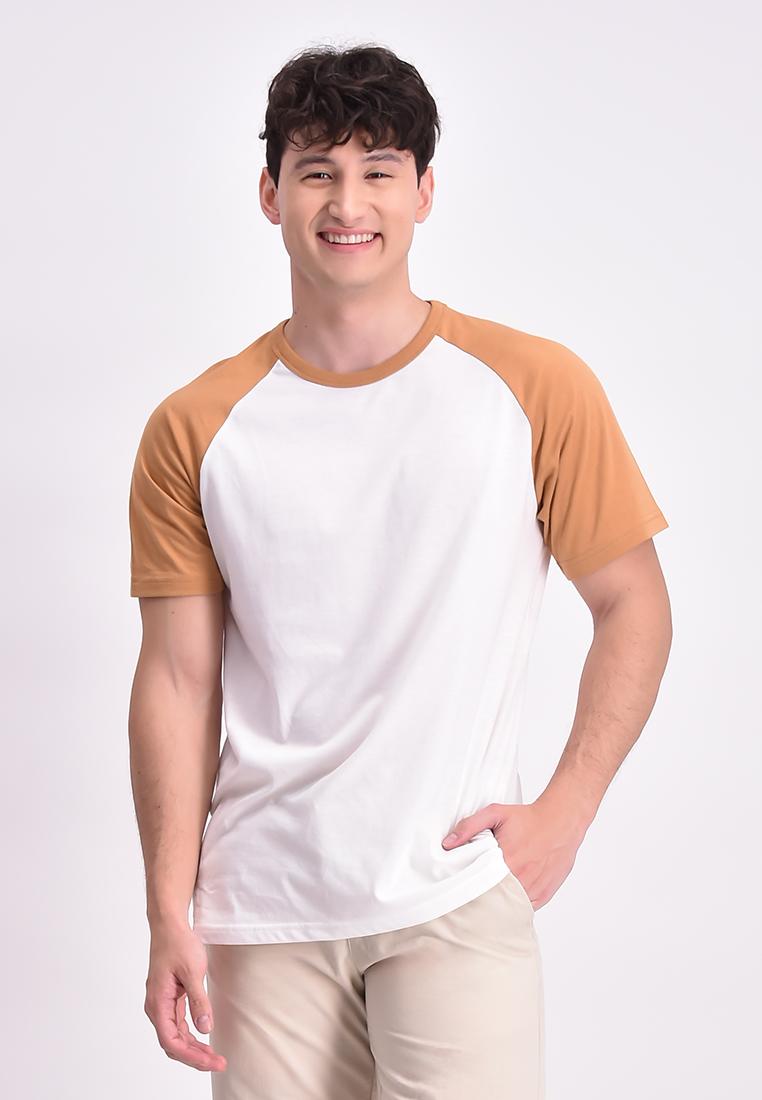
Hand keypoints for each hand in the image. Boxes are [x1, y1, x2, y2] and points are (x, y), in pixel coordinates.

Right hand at [144, 920, 226, 1073]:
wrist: (169, 926)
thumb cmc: (178, 944)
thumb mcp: (193, 971)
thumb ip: (198, 1001)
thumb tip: (204, 1027)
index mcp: (158, 1003)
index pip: (171, 1041)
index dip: (191, 1056)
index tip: (211, 1061)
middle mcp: (156, 1007)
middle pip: (173, 1043)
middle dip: (195, 1056)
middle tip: (219, 1062)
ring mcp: (161, 1004)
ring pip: (175, 1036)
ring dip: (193, 1048)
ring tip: (214, 1055)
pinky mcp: (168, 999)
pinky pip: (177, 1025)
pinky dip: (190, 1035)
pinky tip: (204, 1039)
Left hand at [441, 799, 587, 909]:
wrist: (561, 821)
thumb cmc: (527, 817)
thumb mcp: (495, 813)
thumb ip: (470, 826)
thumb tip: (448, 844)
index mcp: (506, 862)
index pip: (479, 886)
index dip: (467, 890)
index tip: (458, 891)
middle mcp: (521, 880)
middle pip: (493, 900)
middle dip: (481, 901)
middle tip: (469, 900)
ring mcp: (533, 890)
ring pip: (509, 908)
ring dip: (498, 906)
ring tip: (486, 902)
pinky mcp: (544, 895)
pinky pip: (524, 909)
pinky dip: (515, 907)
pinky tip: (506, 900)